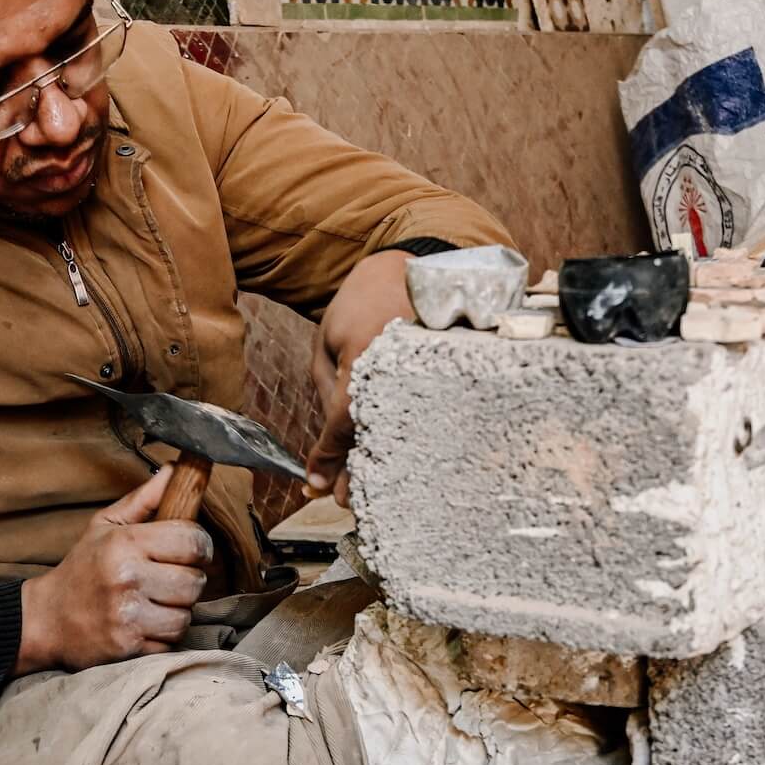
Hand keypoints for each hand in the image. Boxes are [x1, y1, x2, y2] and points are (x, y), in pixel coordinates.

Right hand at [16, 466, 213, 672]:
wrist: (46, 620)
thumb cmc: (81, 569)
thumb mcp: (105, 526)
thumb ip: (143, 500)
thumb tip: (173, 470)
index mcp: (125, 543)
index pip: (192, 540)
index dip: (201, 545)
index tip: (193, 550)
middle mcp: (127, 578)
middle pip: (195, 581)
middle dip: (190, 580)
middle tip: (172, 578)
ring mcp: (128, 616)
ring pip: (186, 614)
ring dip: (179, 610)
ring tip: (159, 602)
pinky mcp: (129, 647)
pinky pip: (171, 641)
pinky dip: (165, 634)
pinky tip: (147, 623)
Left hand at [306, 250, 415, 505]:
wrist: (415, 265)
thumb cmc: (362, 300)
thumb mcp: (328, 339)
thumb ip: (326, 388)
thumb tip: (329, 439)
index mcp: (367, 356)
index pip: (344, 420)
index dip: (329, 457)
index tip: (315, 484)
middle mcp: (404, 370)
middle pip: (380, 437)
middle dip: (358, 471)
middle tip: (342, 499)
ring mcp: (432, 374)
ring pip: (406, 432)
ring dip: (387, 461)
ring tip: (368, 487)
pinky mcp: (450, 376)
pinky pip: (426, 416)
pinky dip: (412, 437)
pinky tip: (404, 458)